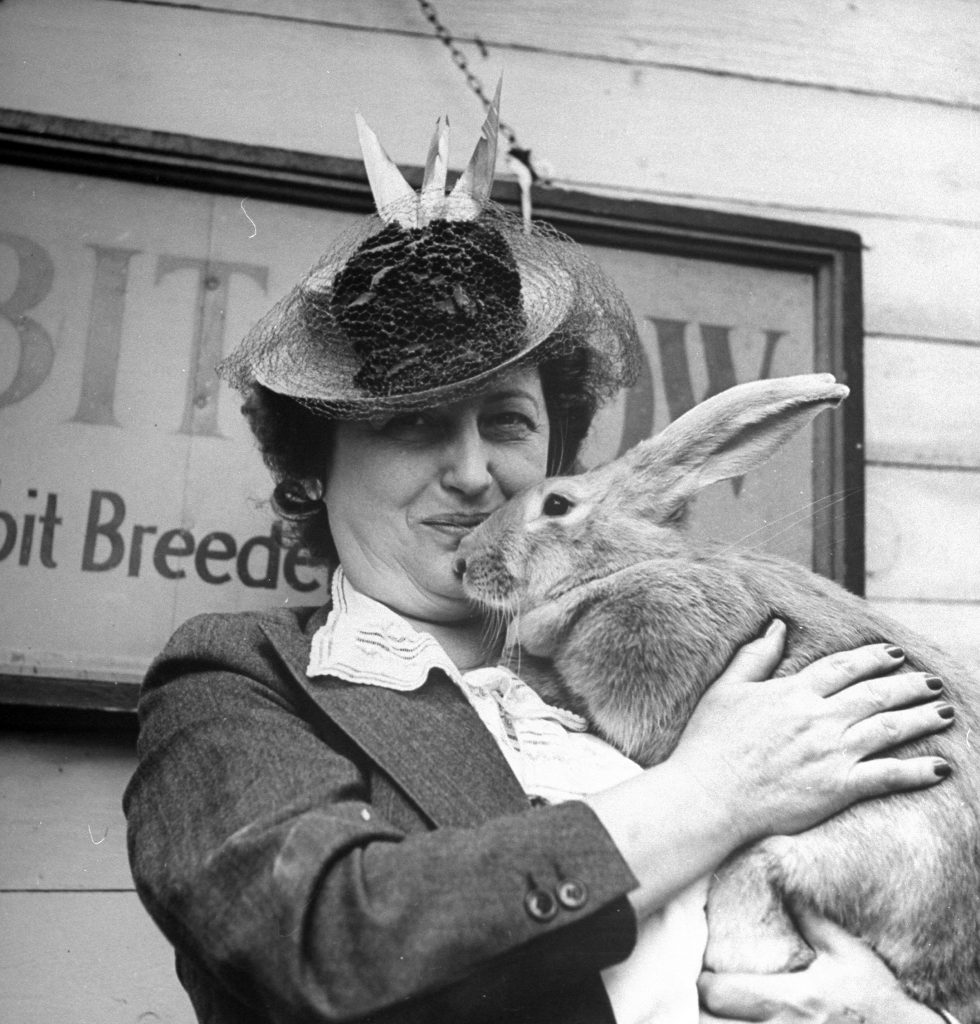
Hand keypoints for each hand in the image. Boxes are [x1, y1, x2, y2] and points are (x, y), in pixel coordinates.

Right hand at [668, 621, 952, 845]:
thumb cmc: (709, 744)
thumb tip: (777, 626)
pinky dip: (916, 771)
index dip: (872, 658)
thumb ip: (755, 656)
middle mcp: (817, 718)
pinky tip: (941, 768)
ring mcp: (830, 752)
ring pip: (888, 728)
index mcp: (792, 692)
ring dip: (920, 719)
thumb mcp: (726, 690)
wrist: (707, 796)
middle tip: (932, 682)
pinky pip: (886, 776)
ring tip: (944, 712)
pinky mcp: (837, 787)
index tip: (894, 654)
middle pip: (874, 694)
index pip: (842, 667)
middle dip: (908, 686)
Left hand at [698, 905, 943, 1022]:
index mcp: (789, 1000)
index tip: (706, 974)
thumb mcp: (848, 955)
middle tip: (706, 1000)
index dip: (705, 983)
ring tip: (715, 1017)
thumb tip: (789, 885)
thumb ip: (813, 920)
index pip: (719, 993)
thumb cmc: (878, 999)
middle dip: (702, 1013)